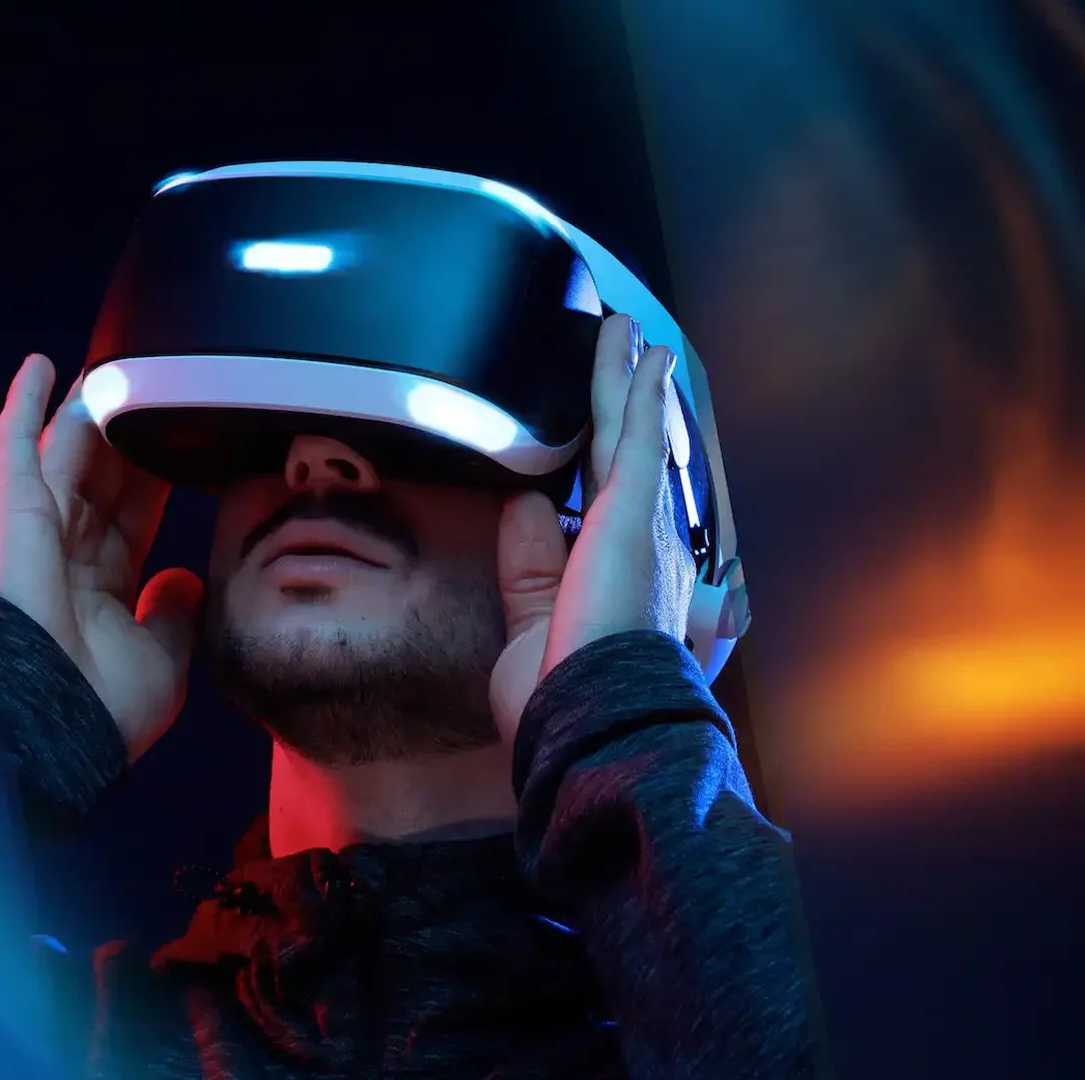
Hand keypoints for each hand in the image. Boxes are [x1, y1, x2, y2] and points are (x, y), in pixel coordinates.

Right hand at [0, 354, 203, 761]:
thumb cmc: (103, 708)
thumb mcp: (162, 660)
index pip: (129, 517)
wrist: (62, 724)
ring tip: (112, 366)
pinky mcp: (11, 513)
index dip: (154, 478)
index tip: (181, 447)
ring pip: (66, 454)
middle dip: (126, 437)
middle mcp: (62, 555)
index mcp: (96, 589)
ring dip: (88, 411)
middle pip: (101, 477)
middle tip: (153, 392)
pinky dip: (25, 404)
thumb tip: (182, 581)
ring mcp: (34, 531)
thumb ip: (173, 614)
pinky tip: (42, 366)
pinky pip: (13, 447)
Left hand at [488, 314, 697, 743]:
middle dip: (634, 412)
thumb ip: (530, 569)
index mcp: (629, 592)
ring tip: (629, 335)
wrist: (595, 725)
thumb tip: (523, 506)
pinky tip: (645, 352)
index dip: (615, 485)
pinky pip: (638, 434)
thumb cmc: (569, 704)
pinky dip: (641, 389)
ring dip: (631, 382)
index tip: (612, 454)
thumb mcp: (536, 629)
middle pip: (636, 465)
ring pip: (635, 436)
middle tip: (636, 362)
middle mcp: (653, 556)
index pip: (617, 523)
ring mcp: (647, 529)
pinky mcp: (635, 510)